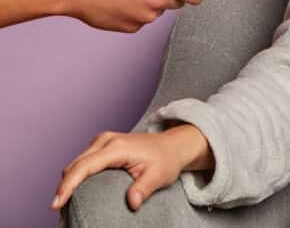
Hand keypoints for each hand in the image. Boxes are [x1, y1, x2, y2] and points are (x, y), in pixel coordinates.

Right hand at [52, 125, 208, 212]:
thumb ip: (144, 188)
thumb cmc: (166, 160)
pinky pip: (82, 161)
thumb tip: (132, 203)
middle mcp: (106, 140)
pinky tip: (75, 191)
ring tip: (64, 203)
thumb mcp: (159, 175)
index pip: (84, 167)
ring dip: (68, 181)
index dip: (68, 185)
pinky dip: (75, 176)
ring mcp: (102, 140)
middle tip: (59, 210)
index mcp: (117, 147)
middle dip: (64, 187)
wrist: (173, 145)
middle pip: (75, 165)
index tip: (56, 203)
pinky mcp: (102, 145)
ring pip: (76, 163)